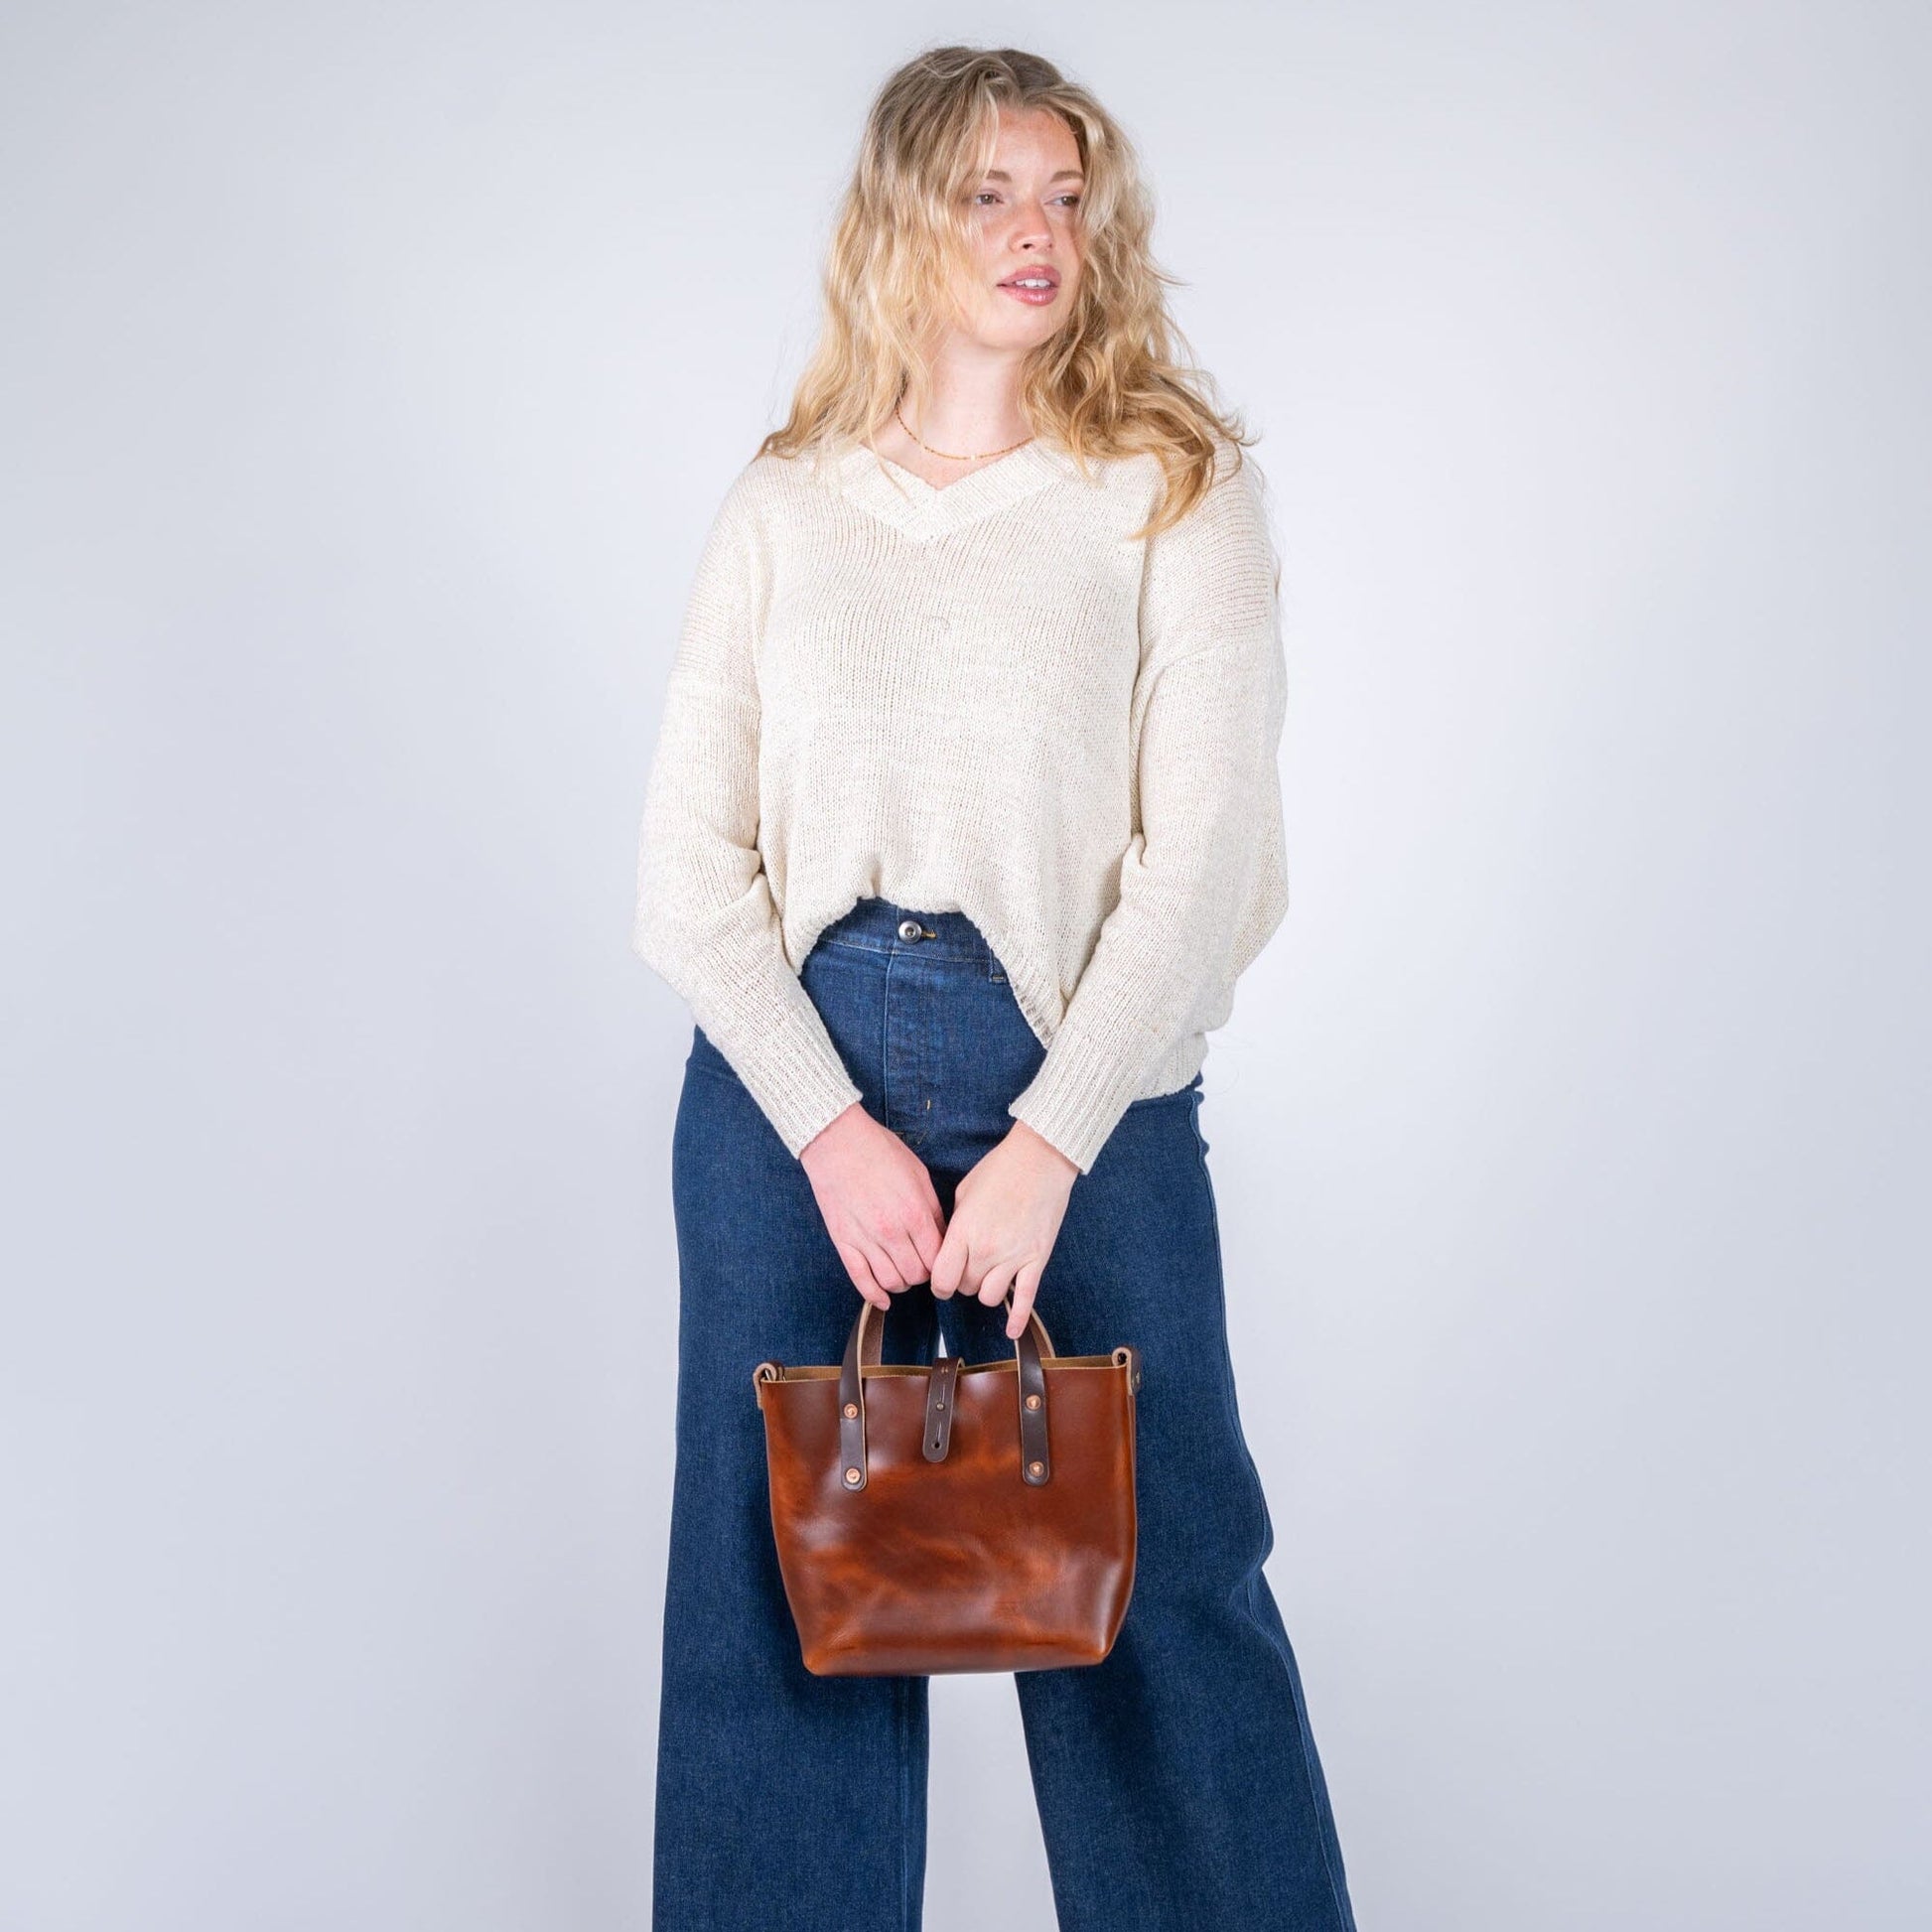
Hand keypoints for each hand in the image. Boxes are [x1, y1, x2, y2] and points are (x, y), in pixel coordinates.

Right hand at [798, 1102, 947, 1311]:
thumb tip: (942, 1237)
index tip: (941, 1260)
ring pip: (891, 1282)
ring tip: (902, 1273)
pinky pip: (860, 1279)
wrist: (837, 1141)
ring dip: (901, 1283)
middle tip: (921, 1264)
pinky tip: (883, 1298)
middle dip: (923, 1274)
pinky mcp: (843, 1242)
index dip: (943, 1263)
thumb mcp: (918, 1175)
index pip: (937, 1258)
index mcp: (914, 1213)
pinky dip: (874, 1295)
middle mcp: (891, 1231)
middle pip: (916, 1275)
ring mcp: (865, 1239)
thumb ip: (932, 1210)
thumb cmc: (880, 1152)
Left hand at [931, 1122, 1078, 1338]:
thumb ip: (953, 1226)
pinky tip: (1011, 1332)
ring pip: (989, 1297)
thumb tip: (946, 1249)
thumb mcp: (964, 1194)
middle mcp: (986, 1250)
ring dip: (985, 1290)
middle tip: (968, 1266)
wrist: (1040, 1159)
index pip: (942, 1279)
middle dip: (962, 1281)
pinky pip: (1025, 1299)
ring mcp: (1013, 1257)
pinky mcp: (1036, 1260)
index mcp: (963, 1232)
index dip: (938, 1283)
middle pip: (964, 1288)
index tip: (941, 1279)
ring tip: (988, 1275)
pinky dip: (1016, 1320)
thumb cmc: (999, 1170)